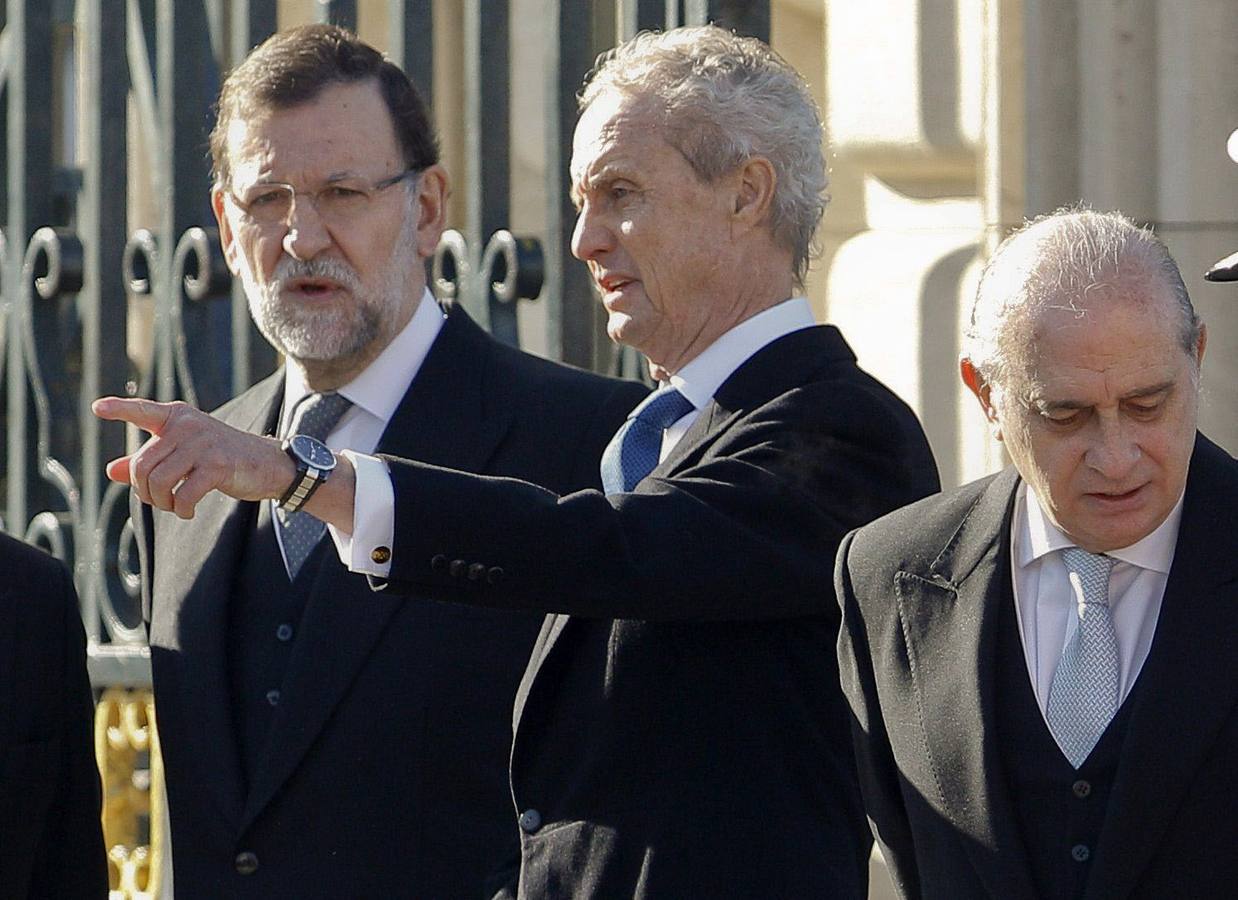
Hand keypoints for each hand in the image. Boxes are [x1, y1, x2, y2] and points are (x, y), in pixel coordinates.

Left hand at [93, 397, 293, 518]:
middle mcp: (187, 426)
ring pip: (159, 482)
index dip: (120, 409)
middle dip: (145, 491)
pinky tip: (188, 511)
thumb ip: (148, 461)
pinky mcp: (218, 465)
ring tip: (175, 506)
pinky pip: (183, 495)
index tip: (97, 408)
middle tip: (160, 500)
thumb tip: (111, 471)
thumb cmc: (221, 459)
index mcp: (177, 418)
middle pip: (142, 465)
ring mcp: (203, 444)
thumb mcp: (183, 455)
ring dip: (162, 503)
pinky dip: (181, 510)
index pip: (143, 411)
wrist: (268, 465)